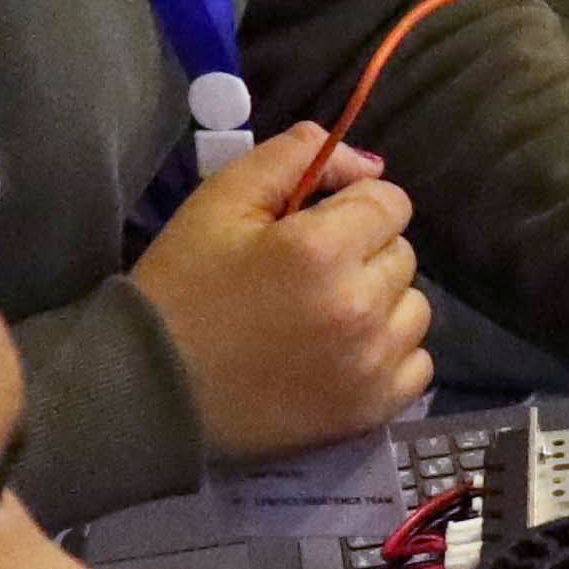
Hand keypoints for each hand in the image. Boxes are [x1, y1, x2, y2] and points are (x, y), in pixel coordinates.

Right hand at [132, 128, 428, 456]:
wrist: (151, 389)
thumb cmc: (183, 287)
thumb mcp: (221, 200)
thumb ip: (296, 158)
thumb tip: (371, 165)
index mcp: (322, 249)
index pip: (390, 203)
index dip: (354, 205)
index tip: (317, 224)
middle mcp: (360, 308)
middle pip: (402, 255)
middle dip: (364, 253)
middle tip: (308, 274)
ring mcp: (371, 365)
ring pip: (414, 309)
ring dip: (381, 304)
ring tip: (325, 315)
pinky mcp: (372, 411)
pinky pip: (417, 366)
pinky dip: (389, 355)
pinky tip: (342, 354)